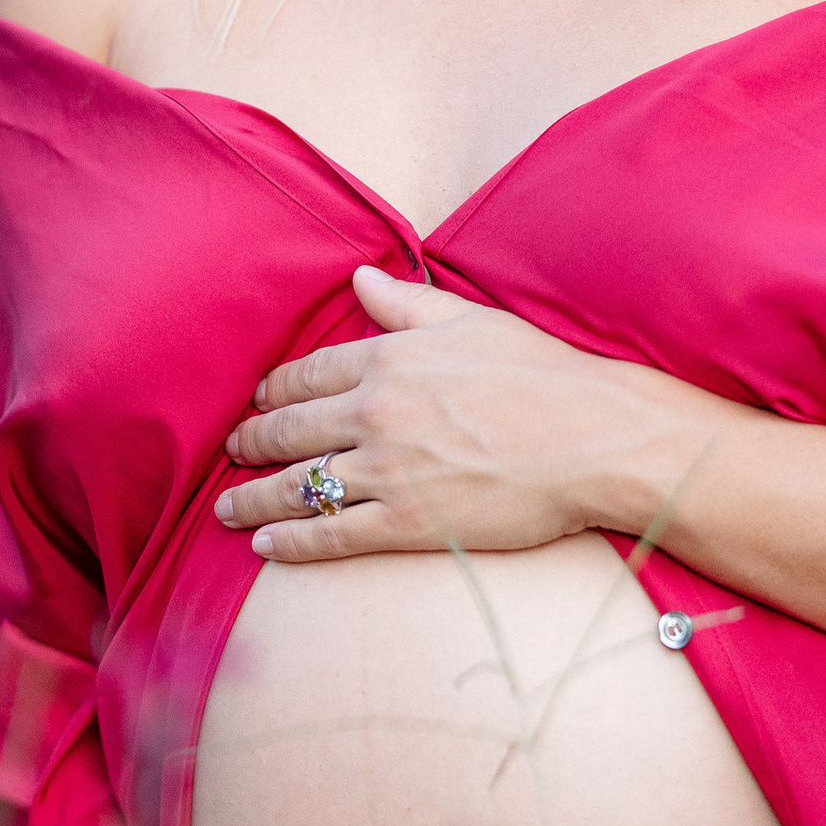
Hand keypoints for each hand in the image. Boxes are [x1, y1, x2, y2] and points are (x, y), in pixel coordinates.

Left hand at [213, 261, 681, 560]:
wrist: (596, 438)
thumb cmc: (544, 375)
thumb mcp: (471, 321)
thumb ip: (405, 304)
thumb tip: (358, 278)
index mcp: (388, 359)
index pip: (307, 375)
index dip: (274, 391)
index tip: (257, 402)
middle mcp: (375, 413)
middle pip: (289, 431)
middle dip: (251, 444)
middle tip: (231, 453)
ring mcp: (388, 470)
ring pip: (299, 487)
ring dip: (254, 499)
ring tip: (230, 509)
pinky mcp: (407, 522)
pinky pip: (331, 535)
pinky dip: (291, 543)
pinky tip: (267, 547)